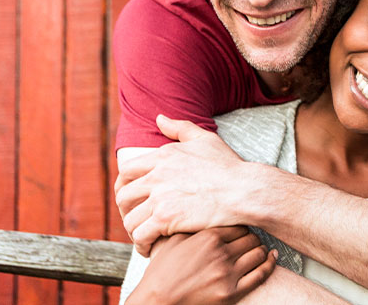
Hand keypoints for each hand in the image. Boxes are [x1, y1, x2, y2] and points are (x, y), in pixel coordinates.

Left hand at [115, 115, 258, 255]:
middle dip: (126, 210)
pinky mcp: (166, 219)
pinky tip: (150, 248)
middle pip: (123, 196)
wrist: (244, 190)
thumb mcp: (205, 139)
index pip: (127, 171)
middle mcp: (156, 175)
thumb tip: (159, 118)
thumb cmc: (229, 166)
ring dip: (133, 231)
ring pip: (130, 219)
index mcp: (163, 156)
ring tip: (144, 237)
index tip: (133, 197)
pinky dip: (142, 245)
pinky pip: (141, 235)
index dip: (125, 186)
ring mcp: (160, 197)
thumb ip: (180, 128)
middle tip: (136, 219)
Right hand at [128, 226, 277, 304]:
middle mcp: (220, 253)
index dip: (243, 225)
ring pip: (258, 253)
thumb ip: (189, 223)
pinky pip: (260, 274)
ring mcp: (227, 273)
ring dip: (262, 250)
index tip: (244, 226)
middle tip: (253, 238)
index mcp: (207, 237)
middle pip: (251, 237)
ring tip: (261, 249)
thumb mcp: (172, 240)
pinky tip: (271, 259)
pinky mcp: (231, 293)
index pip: (239, 224)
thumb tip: (198, 206)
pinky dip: (270, 265)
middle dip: (253, 237)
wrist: (155, 302)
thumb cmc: (160, 273)